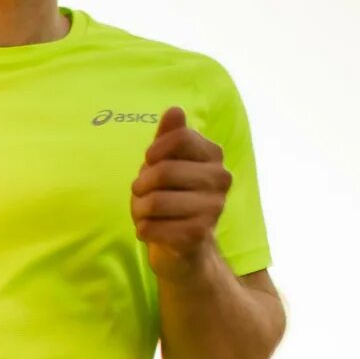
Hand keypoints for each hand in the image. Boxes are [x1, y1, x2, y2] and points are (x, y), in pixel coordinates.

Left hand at [130, 106, 232, 275]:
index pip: (180, 137)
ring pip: (154, 202)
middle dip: (141, 185)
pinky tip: (151, 231)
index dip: (154, 151)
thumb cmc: (170, 199)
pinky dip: (142, 230)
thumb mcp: (165, 164)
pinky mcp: (199, 234)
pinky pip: (152, 227)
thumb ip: (169, 137)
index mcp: (213, 156)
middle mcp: (221, 179)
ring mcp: (214, 208)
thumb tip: (175, 110)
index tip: (150, 162)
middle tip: (142, 195)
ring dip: (139, 210)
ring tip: (146, 214)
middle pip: (163, 171)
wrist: (183, 248)